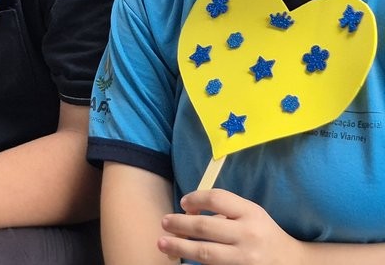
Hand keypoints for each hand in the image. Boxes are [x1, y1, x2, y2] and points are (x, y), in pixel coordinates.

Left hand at [158, 189, 303, 264]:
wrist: (292, 263)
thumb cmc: (264, 234)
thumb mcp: (251, 215)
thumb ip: (225, 211)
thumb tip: (187, 213)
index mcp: (251, 213)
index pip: (217, 199)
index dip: (195, 198)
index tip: (183, 203)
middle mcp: (249, 235)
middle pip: (205, 227)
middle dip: (179, 224)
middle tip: (164, 222)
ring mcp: (245, 259)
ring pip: (205, 253)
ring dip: (179, 247)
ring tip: (163, 243)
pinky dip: (196, 264)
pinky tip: (183, 261)